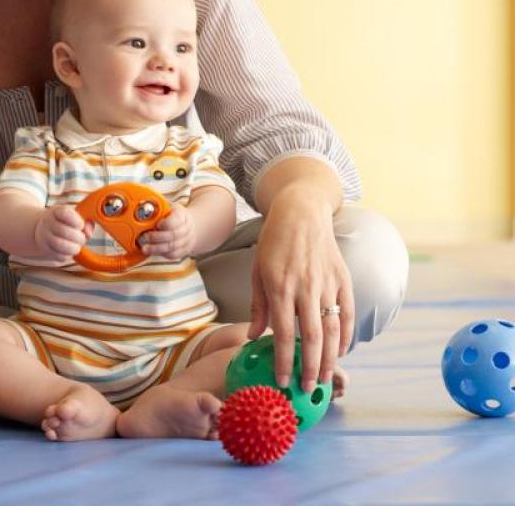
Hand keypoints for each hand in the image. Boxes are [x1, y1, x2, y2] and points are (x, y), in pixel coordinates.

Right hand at [34, 205, 92, 260]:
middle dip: (78, 237)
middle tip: (82, 239)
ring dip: (74, 247)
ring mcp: (45, 237)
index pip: (64, 213)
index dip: (76, 220)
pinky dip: (68, 256)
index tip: (81, 225)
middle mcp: (48, 222)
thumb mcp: (75, 217)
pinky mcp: (45, 250)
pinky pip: (59, 256)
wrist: (43, 229)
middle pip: (63, 230)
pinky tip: (69, 252)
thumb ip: (86, 222)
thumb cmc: (65, 223)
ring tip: (77, 246)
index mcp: (57, 211)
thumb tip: (88, 234)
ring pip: (60, 244)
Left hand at [139, 202, 195, 259]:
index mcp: (181, 215)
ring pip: (171, 247)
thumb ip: (158, 207)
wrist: (192, 228)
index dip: (165, 223)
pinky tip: (151, 252)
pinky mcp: (182, 251)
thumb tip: (140, 205)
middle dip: (155, 237)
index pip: (175, 220)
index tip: (156, 224)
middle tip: (143, 237)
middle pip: (172, 235)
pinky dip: (160, 254)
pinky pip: (171, 254)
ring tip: (144, 248)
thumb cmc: (175, 216)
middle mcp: (185, 229)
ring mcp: (184, 241)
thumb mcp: (169, 207)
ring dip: (155, 248)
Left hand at [247, 187, 353, 392]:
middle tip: (308, 390)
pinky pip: (347, 313)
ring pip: (333, 329)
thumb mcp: (257, 272)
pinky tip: (340, 352)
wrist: (301, 212)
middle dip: (310, 367)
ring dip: (330, 358)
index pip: (283, 333)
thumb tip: (255, 338)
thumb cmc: (274, 243)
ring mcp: (327, 283)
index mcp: (280, 287)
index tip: (282, 381)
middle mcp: (305, 287)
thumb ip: (259, 307)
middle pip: (312, 337)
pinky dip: (346, 335)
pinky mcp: (343, 279)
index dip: (284, 360)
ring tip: (325, 379)